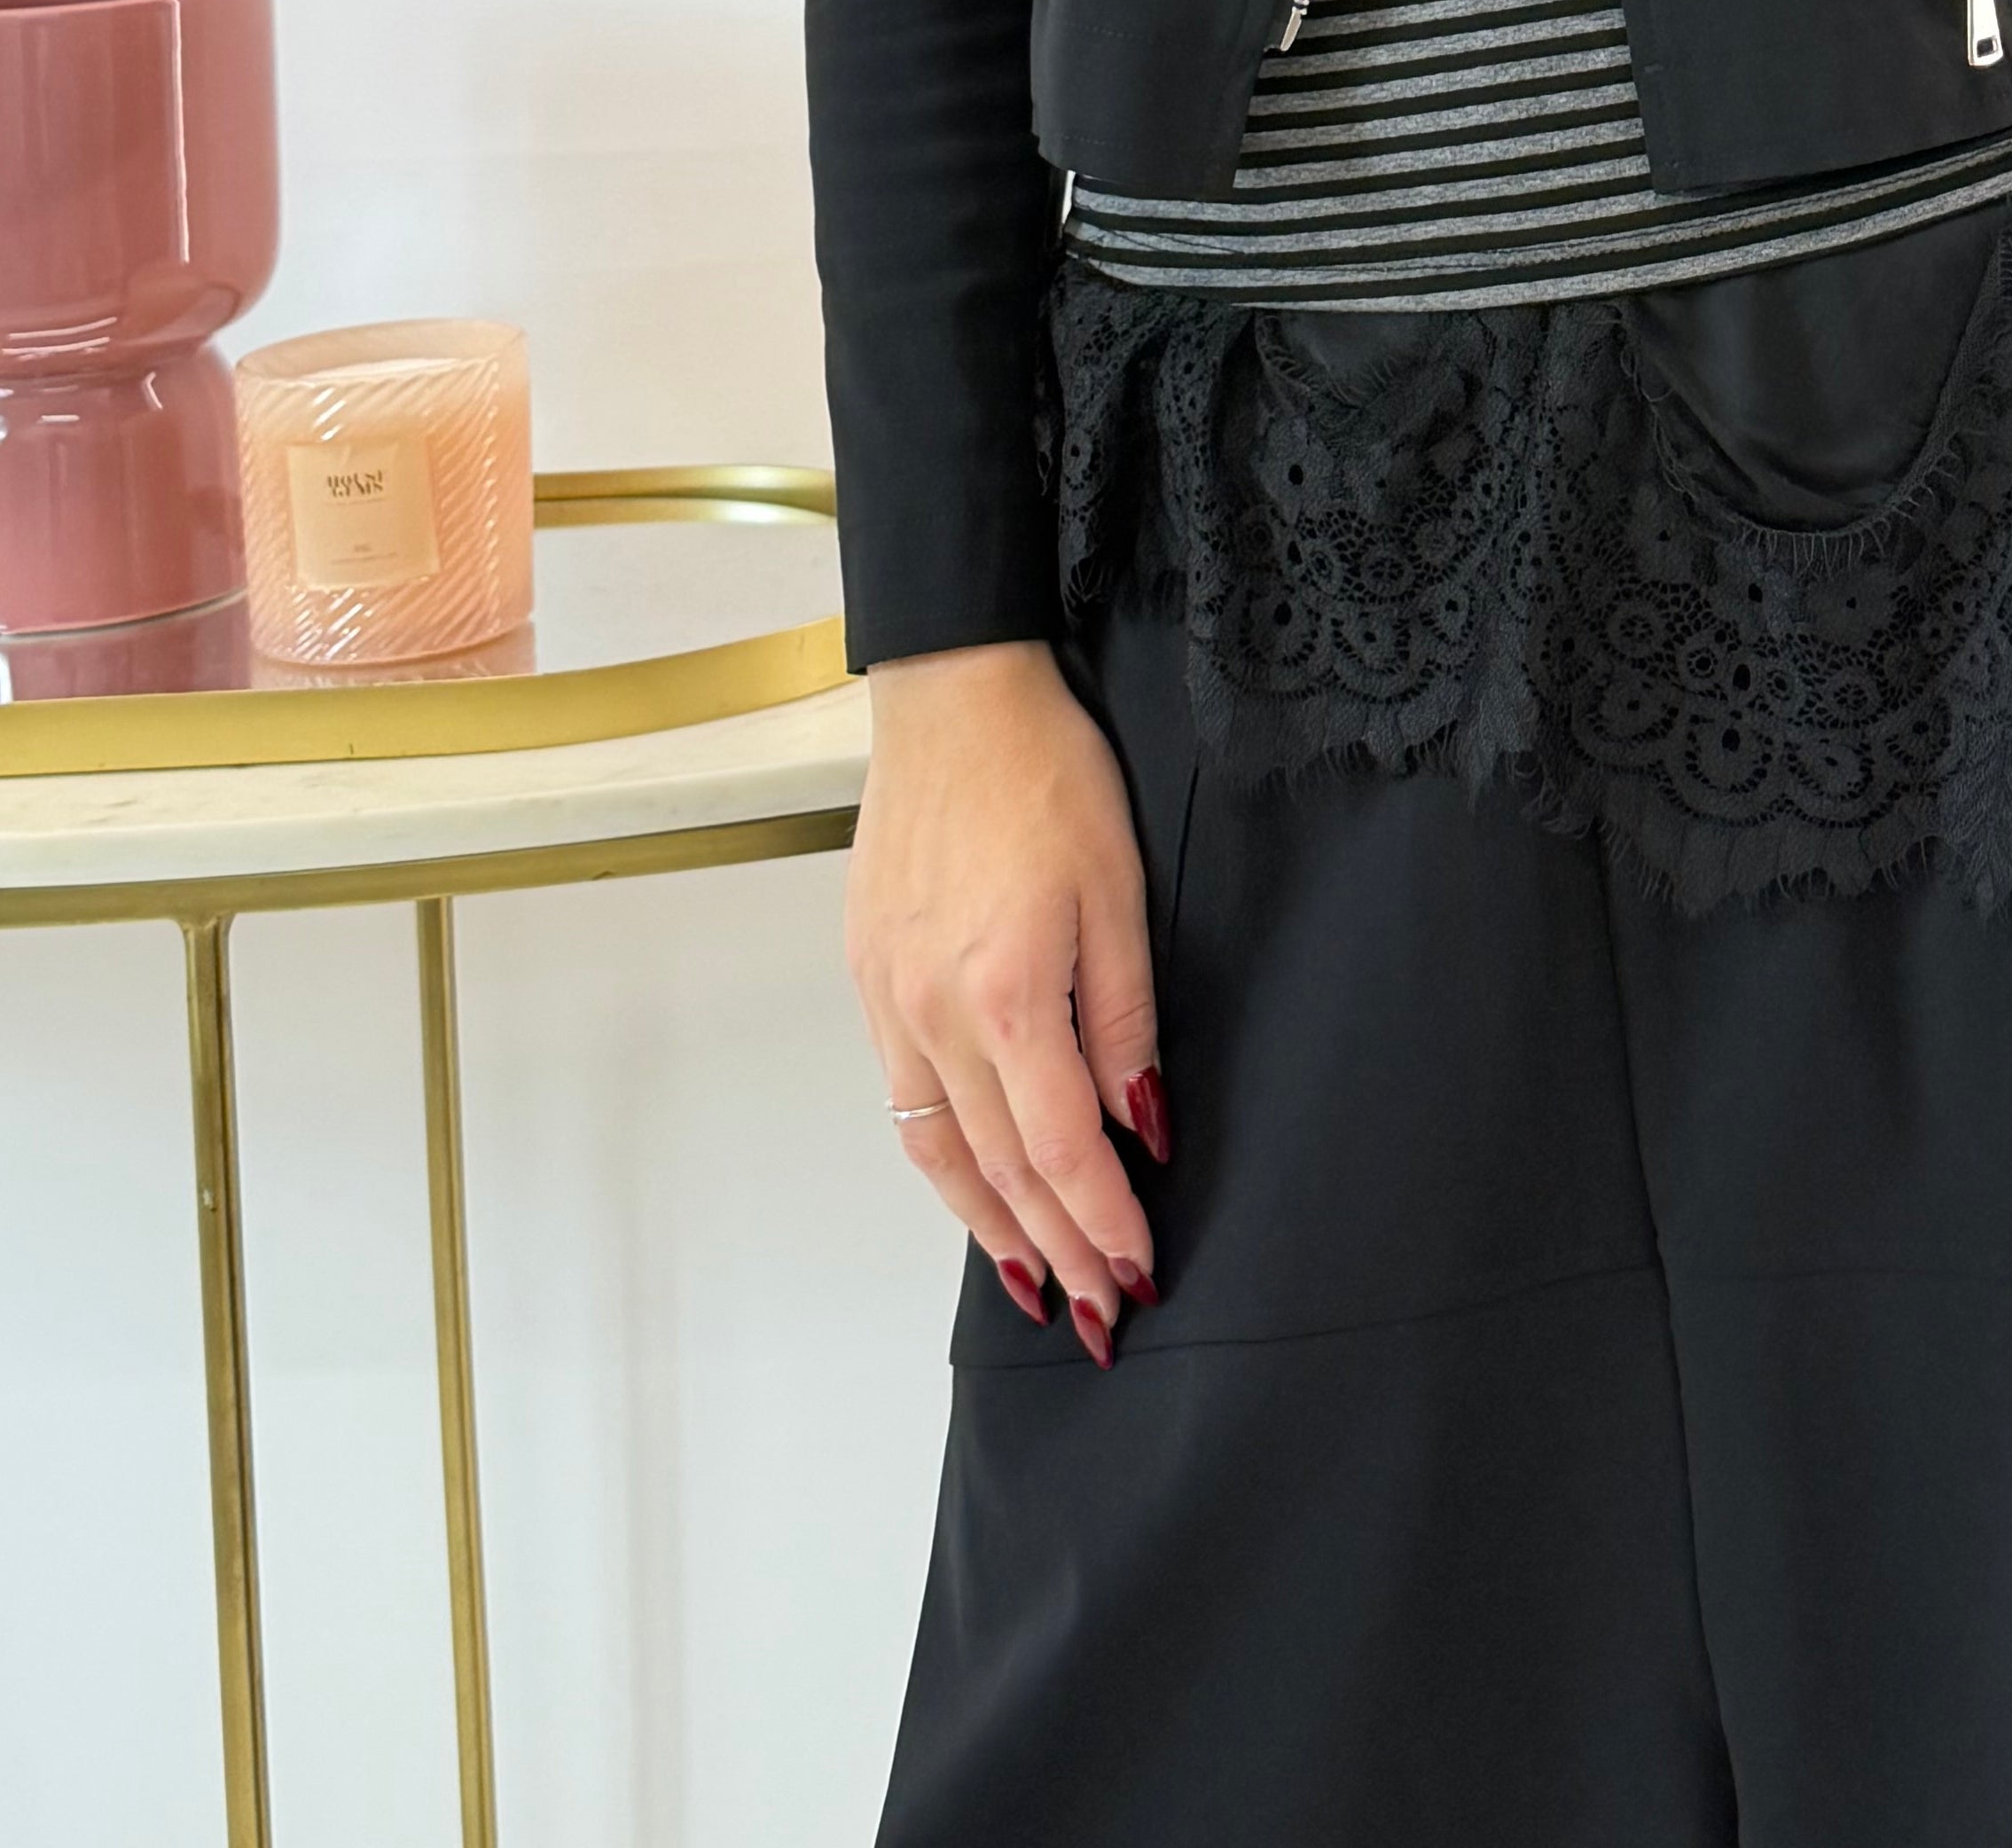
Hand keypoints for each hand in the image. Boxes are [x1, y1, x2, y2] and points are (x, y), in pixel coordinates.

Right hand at [848, 638, 1167, 1358]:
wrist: (952, 699)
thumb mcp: (1119, 891)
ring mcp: (891, 1002)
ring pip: (941, 1150)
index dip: (1103, 1221)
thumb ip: (1126, 1021)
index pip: (1060, 1150)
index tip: (1139, 1273)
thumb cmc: (1045, 774)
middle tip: (1101, 1313)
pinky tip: (973, 1188)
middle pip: (1000, 1169)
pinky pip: (907, 1101)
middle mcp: (935, 1015)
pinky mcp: (870, 982)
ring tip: (1039, 1284)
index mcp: (1008, 994)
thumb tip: (1141, 1126)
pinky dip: (944, 1162)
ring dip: (992, 1228)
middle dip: (1058, 1250)